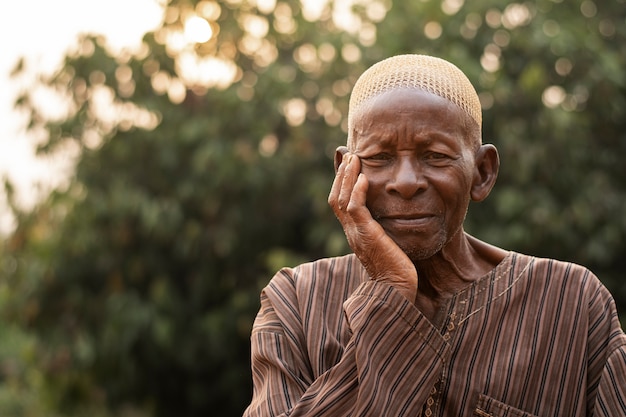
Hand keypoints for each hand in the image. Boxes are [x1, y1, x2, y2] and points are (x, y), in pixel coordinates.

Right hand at [328, 151, 417, 301]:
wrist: (395, 291)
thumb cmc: (396, 271)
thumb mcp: (389, 243)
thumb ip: (385, 229)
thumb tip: (392, 217)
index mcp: (354, 233)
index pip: (340, 203)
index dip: (343, 183)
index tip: (350, 166)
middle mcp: (350, 232)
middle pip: (336, 198)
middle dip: (341, 175)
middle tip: (349, 156)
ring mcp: (356, 233)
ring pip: (342, 199)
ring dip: (347, 177)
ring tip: (354, 159)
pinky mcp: (366, 235)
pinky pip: (355, 209)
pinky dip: (357, 191)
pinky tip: (364, 177)